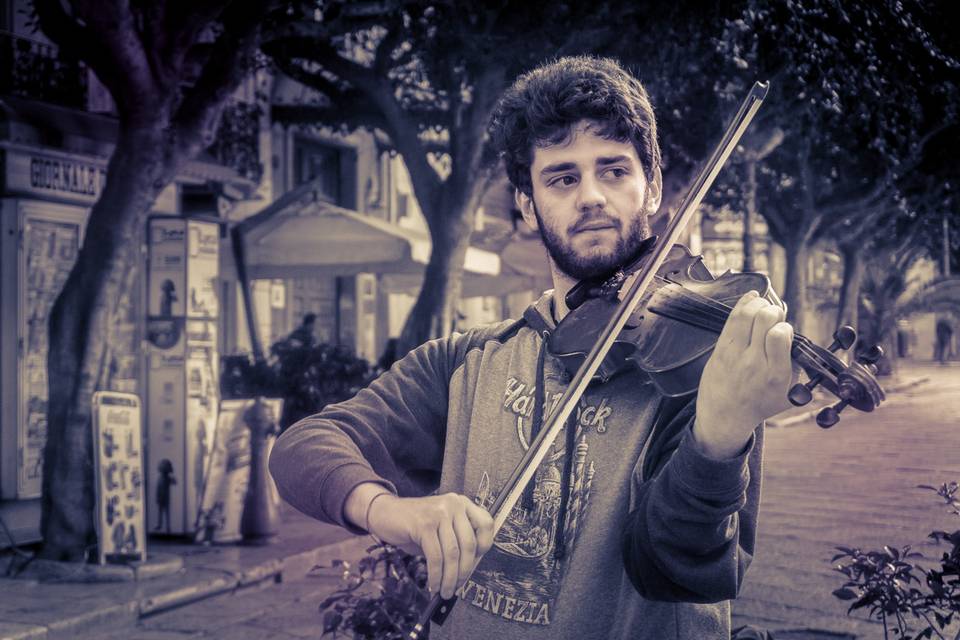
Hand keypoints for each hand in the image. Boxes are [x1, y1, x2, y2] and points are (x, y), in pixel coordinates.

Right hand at [367, 492, 494, 598]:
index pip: (486, 524)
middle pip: (469, 544)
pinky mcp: (424, 524)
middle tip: (458, 586)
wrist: (385, 513)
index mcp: (462, 503)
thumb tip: (468, 569)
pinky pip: (435, 556)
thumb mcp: (442, 528)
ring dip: (449, 578)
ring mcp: (439, 512)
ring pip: (452, 553)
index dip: (484, 547)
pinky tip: (433, 584)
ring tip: (445, 590)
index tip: (474, 565)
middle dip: (464, 571)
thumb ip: (457, 541)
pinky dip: (435, 575)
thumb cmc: (415, 525)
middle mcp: (454, 504)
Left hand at [694, 290, 794, 457]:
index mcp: (775, 374)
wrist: (725, 416)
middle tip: (775, 316)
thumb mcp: (789, 395)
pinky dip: (743, 304)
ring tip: (764, 307)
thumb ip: (798, 368)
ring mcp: (734, 354)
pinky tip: (752, 299)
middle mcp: (754, 362)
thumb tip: (800, 341)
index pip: (781, 335)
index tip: (784, 331)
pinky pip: (731, 320)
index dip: (784, 326)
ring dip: (758, 304)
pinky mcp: (720, 350)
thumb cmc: (760, 404)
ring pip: (746, 315)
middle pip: (764, 320)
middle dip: (774, 311)